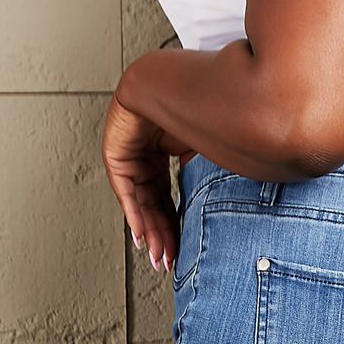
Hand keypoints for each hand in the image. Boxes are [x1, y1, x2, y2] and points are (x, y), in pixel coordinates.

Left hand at [101, 90, 192, 271]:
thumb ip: (208, 180)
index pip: (169, 197)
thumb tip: (227, 209)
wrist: (177, 81)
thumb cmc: (198, 106)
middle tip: (169, 261)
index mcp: (167, 150)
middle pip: (153, 204)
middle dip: (162, 236)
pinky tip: (143, 236)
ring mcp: (130, 151)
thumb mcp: (208, 154)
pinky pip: (125, 190)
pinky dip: (134, 214)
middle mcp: (147, 153)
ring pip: (138, 201)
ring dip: (149, 231)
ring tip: (159, 256)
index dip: (175, 226)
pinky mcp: (116, 150)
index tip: (182, 250)